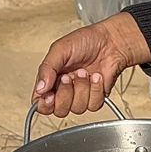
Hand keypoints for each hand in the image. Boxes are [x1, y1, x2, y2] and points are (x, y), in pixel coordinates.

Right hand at [32, 13, 150, 117]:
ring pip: (77, 108)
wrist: (111, 42)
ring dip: (82, 88)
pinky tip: (96, 77)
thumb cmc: (86, 41)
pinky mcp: (96, 97)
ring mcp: (81, 95)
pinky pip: (93, 105)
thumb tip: (39, 89)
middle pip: (59, 110)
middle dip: (65, 94)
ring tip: (85, 72)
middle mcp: (64, 90)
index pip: (41, 103)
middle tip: (68, 76)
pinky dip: (95, 89)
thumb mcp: (60, 49)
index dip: (45, 104)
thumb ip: (46, 68)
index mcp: (51, 79)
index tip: (50, 95)